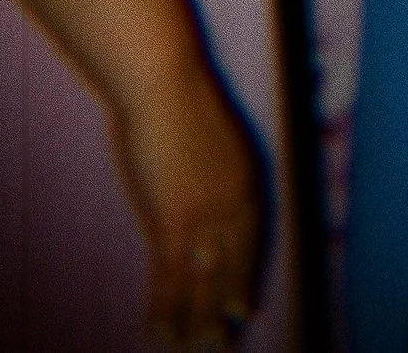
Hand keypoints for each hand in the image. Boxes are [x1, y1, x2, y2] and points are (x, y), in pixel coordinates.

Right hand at [111, 56, 261, 347]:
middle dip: (226, 306)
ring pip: (203, 280)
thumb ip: (208, 170)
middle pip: (233, 266)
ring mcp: (204, 212)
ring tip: (195, 351)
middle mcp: (234, 199)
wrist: (164, 81)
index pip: (251, 239)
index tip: (244, 306)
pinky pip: (170, 277)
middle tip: (222, 343)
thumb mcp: (206, 140)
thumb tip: (197, 188)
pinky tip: (156, 333)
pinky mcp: (172, 219)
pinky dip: (164, 308)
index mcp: (246, 176)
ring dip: (197, 320)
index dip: (246, 275)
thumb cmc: (177, 101)